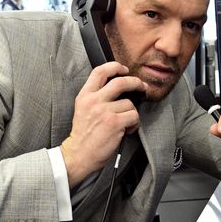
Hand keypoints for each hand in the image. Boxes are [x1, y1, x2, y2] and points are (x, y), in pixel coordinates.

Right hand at [60, 62, 148, 187]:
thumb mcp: (82, 109)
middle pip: (120, 82)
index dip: (115, 67)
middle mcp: (94, 100)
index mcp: (84, 95)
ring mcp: (104, 111)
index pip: (100, 71)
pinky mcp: (114, 122)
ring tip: (125, 123)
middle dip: (135, 82)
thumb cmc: (84, 135)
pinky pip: (134, 116)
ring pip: (130, 104)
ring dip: (132, 114)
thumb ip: (96, 96)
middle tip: (142, 86)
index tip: (124, 69)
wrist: (78, 154)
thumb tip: (118, 88)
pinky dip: (134, 124)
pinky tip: (126, 130)